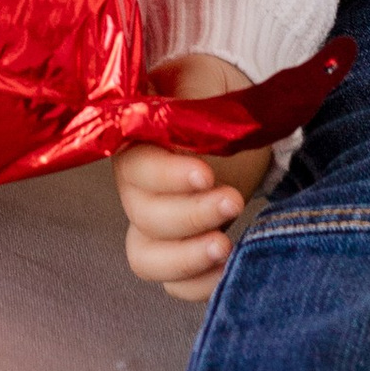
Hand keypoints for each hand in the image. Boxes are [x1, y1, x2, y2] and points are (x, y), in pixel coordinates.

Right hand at [116, 54, 274, 303]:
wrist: (232, 113)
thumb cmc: (214, 95)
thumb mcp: (203, 85)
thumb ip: (193, 96)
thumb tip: (192, 110)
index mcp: (136, 147)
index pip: (138, 169)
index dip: (168, 177)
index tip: (206, 173)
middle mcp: (137, 192)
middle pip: (146, 218)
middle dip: (192, 216)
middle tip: (233, 201)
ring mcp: (155, 228)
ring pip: (149, 259)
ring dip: (188, 258)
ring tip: (227, 246)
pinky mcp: (181, 252)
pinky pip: (174, 285)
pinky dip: (198, 285)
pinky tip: (228, 268)